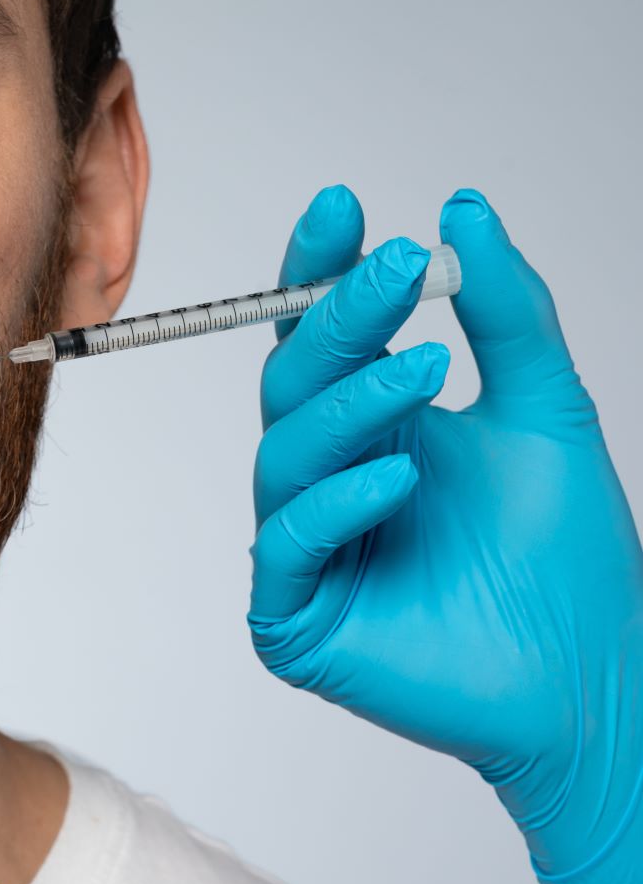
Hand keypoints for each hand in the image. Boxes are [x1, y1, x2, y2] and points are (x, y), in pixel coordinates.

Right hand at [247, 184, 642, 883]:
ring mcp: (308, 549)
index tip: (344, 206)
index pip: (323, 338)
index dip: (320, 271)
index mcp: (374, 431)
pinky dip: (337, 505)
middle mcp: (329, 481)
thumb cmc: (569, 559)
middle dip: (339, 320)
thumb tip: (467, 210)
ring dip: (351, 406)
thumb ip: (507, 312)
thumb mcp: (548, 408)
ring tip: (426, 372)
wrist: (596, 677)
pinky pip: (292, 544)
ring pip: (287, 455)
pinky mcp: (296, 617)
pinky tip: (398, 481)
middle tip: (399, 270)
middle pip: (295, 383)